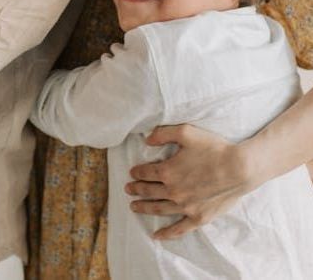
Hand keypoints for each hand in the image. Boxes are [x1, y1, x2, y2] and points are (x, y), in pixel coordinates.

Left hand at [125, 124, 251, 238]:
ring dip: (144, 208)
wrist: (240, 168)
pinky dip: (166, 233)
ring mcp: (185, 206)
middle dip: (136, 190)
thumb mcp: (186, 132)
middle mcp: (173, 191)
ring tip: (134, 207)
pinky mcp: (199, 217)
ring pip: (159, 209)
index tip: (132, 173)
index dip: (137, 173)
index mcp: (168, 171)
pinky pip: (178, 229)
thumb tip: (146, 140)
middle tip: (128, 189)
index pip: (146, 173)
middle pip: (149, 191)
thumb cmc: (214, 148)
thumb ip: (163, 134)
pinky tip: (156, 235)